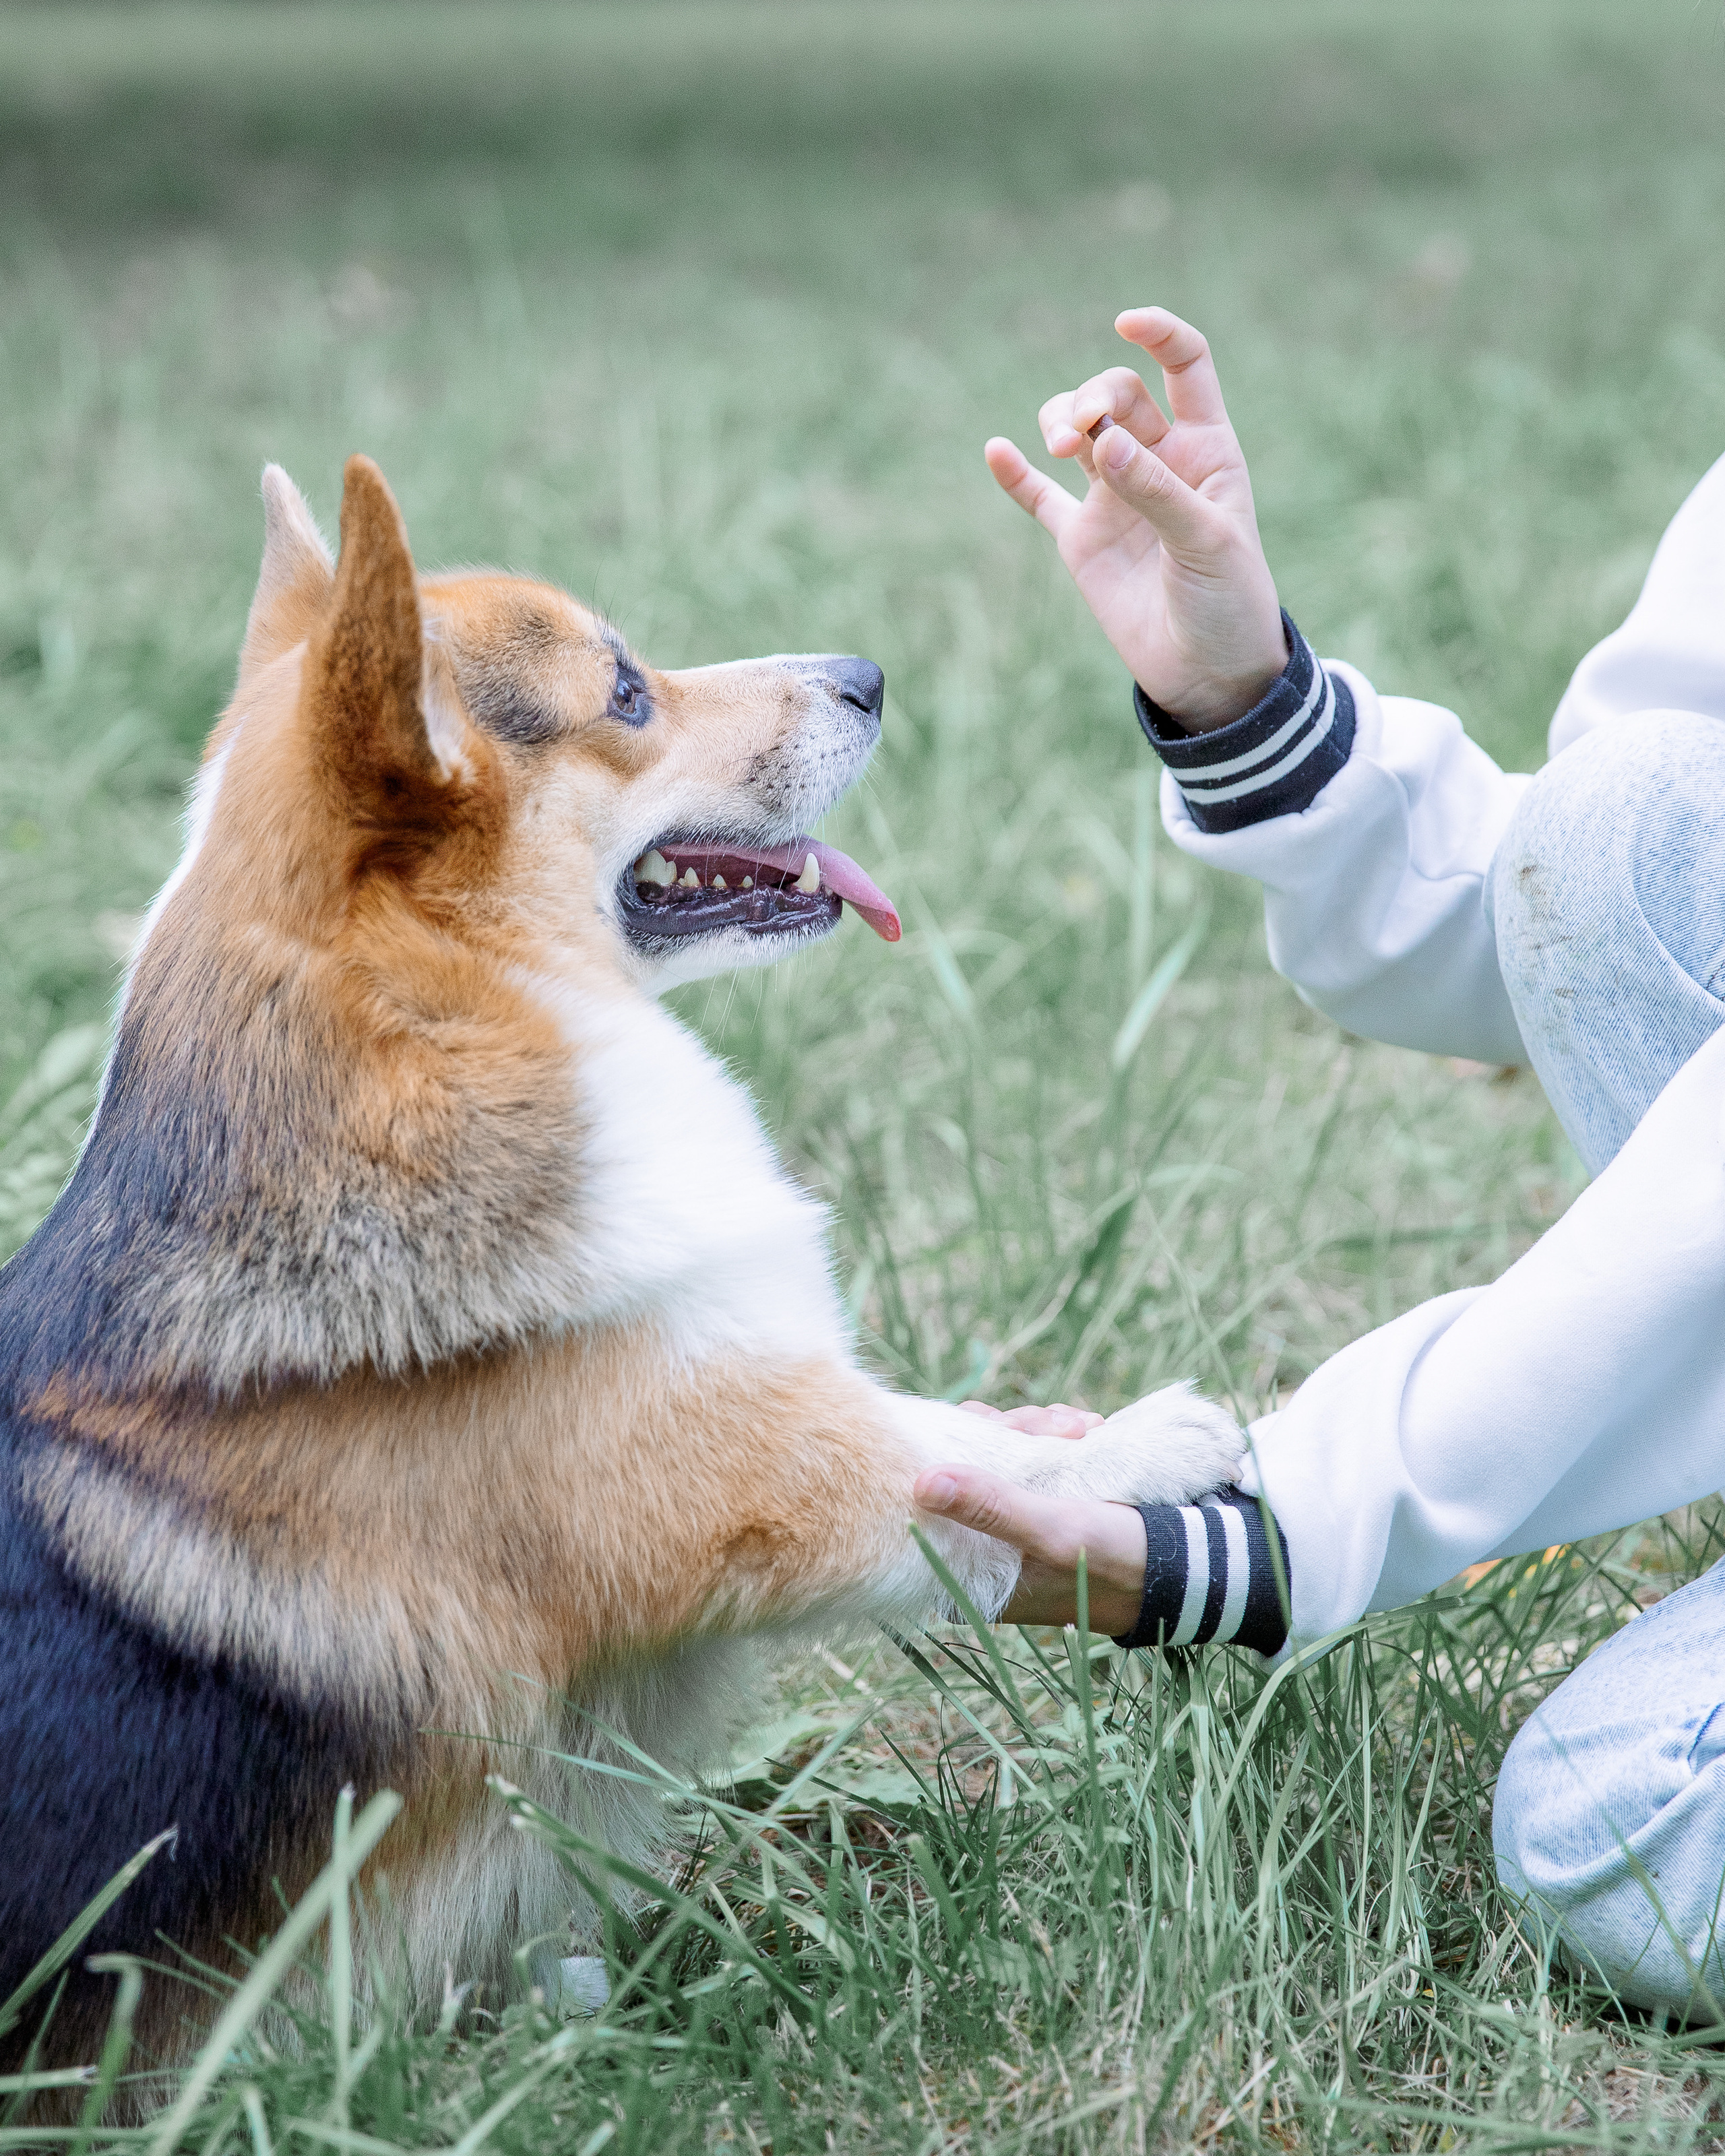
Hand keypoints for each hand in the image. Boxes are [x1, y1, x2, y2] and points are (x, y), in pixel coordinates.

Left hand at [915, 1400, 1147, 1632]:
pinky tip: (1090, 1428)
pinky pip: (1035, 1447)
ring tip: (1084, 1428)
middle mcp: (989, 1548)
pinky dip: (1061, 1431)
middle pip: (969, 1465)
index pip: (934, 1502)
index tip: (988, 1427)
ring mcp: (1019, 1520)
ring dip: (1043, 1428)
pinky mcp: (1049, 1495)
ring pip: (1004, 1449)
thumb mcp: (1053, 1532)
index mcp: (975, 1575)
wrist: (1189, 1563)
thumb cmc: (1117, 1560)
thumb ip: (991, 1509)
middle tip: (1060, 1429)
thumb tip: (921, 1483)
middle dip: (1013, 1434)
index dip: (954, 1455)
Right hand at [985, 307, 1285, 730]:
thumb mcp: (1206, 542)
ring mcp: (1116, 499)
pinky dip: (1015, 475)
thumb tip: (1101, 440)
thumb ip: (1156, 490)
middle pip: (1116, 397)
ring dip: (1058, 422)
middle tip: (1079, 434)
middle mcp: (1158, 462)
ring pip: (1076, 432)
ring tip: (1059, 448)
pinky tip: (996, 453)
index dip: (1159, 335)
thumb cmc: (1228, 602)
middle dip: (1091, 399)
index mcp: (1205, 448)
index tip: (1125, 322)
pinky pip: (1039, 498)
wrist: (1209, 674)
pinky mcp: (1081, 539)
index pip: (1184, 367)